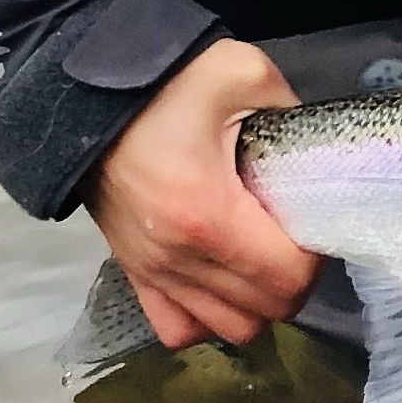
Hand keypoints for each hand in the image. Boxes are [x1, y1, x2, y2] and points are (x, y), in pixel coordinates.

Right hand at [88, 39, 317, 350]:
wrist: (86, 96)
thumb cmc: (166, 85)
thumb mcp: (243, 73)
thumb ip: (292, 112)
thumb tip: (315, 153)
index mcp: (208, 214)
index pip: (287, 278)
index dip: (314, 256)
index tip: (311, 222)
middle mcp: (179, 258)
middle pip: (264, 311)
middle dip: (293, 280)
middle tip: (292, 236)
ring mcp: (152, 272)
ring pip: (228, 329)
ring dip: (255, 302)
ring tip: (260, 259)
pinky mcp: (134, 273)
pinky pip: (177, 329)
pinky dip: (207, 317)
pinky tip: (220, 282)